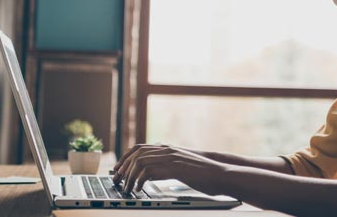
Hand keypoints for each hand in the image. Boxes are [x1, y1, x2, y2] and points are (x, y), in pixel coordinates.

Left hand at [113, 144, 227, 195]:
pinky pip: (150, 171)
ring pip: (141, 162)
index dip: (125, 157)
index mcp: (167, 148)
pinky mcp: (174, 168)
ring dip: (130, 176)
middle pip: (136, 154)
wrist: (218, 173)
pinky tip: (140, 189)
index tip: (117, 169)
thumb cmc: (202, 173)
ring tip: (127, 188)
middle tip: (117, 180)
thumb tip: (151, 173)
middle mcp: (166, 150)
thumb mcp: (180, 166)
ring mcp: (170, 157)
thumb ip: (166, 165)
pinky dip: (141, 180)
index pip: (139, 148)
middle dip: (124, 167)